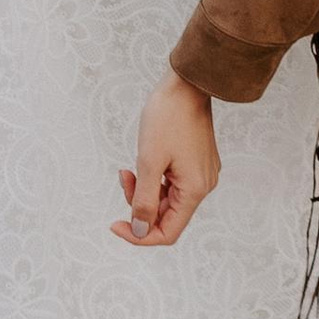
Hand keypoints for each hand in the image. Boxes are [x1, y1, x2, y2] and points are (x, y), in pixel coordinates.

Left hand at [112, 74, 219, 248]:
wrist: (186, 83)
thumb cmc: (167, 117)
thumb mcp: (148, 162)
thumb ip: (144, 201)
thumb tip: (140, 231)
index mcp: (194, 190)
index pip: (167, 233)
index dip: (139, 235)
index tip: (115, 223)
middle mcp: (203, 186)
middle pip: (167, 215)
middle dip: (139, 205)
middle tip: (123, 177)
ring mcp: (202, 173)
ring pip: (168, 199)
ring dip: (145, 190)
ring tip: (129, 168)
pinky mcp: (197, 162)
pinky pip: (173, 183)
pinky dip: (155, 179)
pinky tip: (143, 162)